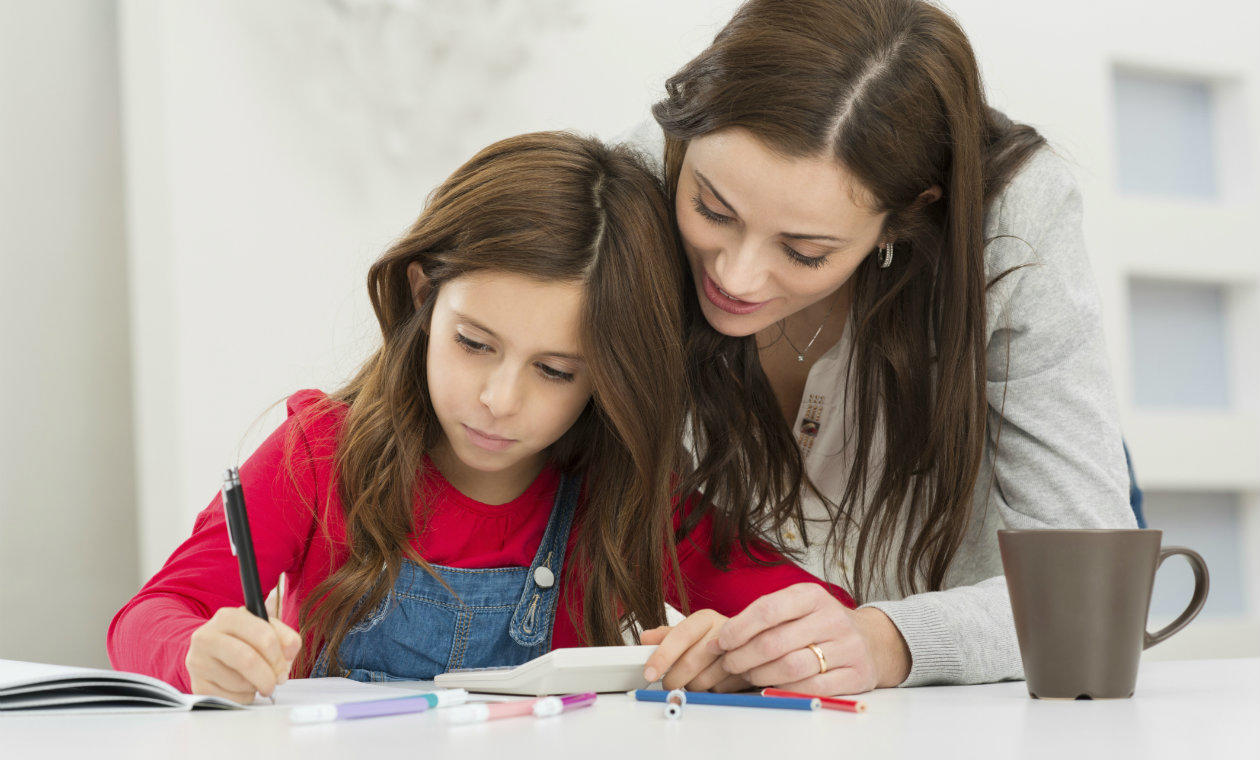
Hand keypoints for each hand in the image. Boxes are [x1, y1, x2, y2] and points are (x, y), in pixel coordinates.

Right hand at [185, 606, 301, 702]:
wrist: (209, 652)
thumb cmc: (242, 639)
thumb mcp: (264, 628)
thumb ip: (284, 637)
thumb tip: (290, 654)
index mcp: (227, 617)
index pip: (263, 636)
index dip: (279, 656)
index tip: (285, 667)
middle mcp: (207, 637)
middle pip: (248, 660)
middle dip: (269, 676)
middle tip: (277, 682)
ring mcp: (198, 662)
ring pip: (240, 683)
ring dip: (256, 686)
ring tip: (256, 679)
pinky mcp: (197, 685)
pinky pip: (230, 699)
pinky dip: (244, 697)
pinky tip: (242, 687)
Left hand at [639, 610, 749, 691]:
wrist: (749, 643)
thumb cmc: (713, 638)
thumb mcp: (689, 632)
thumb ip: (666, 635)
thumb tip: (645, 639)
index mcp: (706, 618)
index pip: (680, 636)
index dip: (663, 656)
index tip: (649, 672)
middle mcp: (723, 631)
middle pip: (690, 663)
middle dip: (674, 679)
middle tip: (669, 682)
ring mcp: (739, 652)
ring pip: (704, 681)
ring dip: (693, 685)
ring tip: (695, 677)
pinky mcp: (748, 672)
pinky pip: (719, 690)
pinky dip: (711, 690)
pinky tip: (713, 680)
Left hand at [714, 583, 909, 694]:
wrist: (871, 640)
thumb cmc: (819, 624)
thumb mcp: (797, 608)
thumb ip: (763, 619)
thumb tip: (718, 641)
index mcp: (812, 595)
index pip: (768, 609)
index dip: (738, 628)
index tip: (720, 642)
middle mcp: (832, 618)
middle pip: (775, 642)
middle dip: (743, 656)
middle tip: (729, 664)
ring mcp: (848, 646)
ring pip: (792, 667)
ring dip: (761, 675)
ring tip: (748, 675)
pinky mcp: (857, 674)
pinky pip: (812, 687)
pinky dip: (786, 689)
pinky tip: (773, 686)